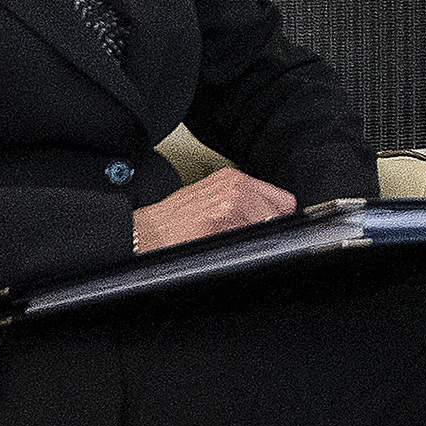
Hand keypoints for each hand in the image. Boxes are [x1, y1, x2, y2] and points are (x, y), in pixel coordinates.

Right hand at [132, 165, 293, 252]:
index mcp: (233, 179)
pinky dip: (241, 247)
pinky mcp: (223, 220)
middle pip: (278, 214)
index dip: (277, 217)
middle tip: (242, 237)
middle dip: (267, 228)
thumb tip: (268, 217)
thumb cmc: (172, 220)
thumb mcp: (211, 199)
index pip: (281, 199)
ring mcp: (231, 202)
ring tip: (225, 240)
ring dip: (253, 238)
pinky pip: (249, 239)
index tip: (269, 227)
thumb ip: (241, 203)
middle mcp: (235, 186)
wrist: (144, 233)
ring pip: (266, 227)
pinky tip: (220, 244)